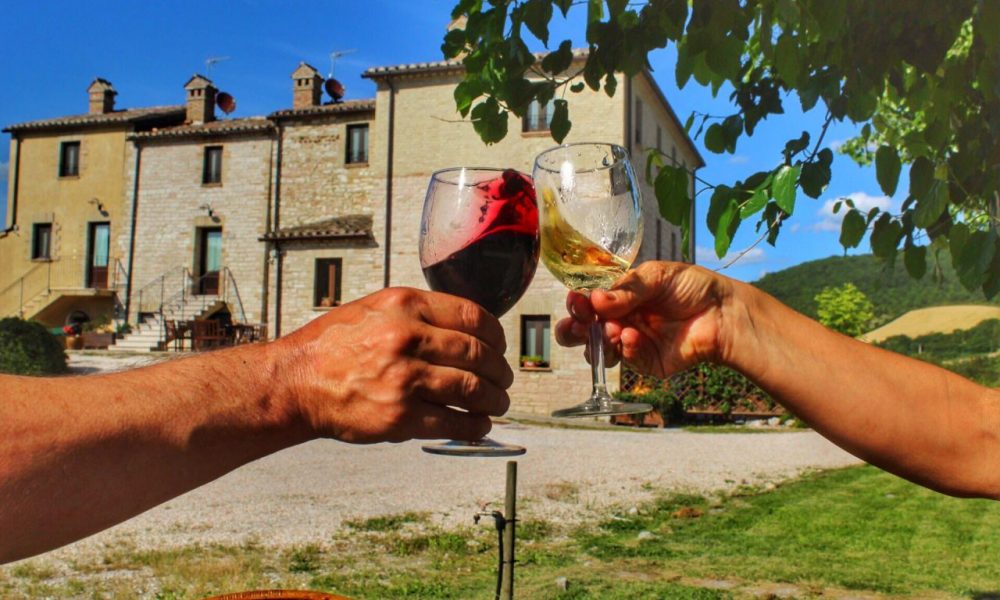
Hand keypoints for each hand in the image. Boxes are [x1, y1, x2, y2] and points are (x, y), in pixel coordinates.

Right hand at [270, 288, 513, 443]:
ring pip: (474, 390)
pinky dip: (476, 426)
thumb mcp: (375, 309)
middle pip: (479, 355)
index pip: (473, 317)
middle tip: (503, 380)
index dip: (496, 336)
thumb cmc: (333, 346)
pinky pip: (456, 422)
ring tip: (497, 403)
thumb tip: (468, 330)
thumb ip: (419, 315)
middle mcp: (408, 338)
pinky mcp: (401, 416)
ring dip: (494, 400)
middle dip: (499, 371)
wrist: (295, 381)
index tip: (499, 347)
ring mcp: (405, 379)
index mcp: (405, 305)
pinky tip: (478, 424)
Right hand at [555, 262, 733, 377]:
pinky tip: (631, 336)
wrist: (724, 312)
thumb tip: (594, 300)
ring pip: (600, 351)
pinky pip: (627, 359)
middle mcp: (621, 321)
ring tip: (611, 330)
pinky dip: (626, 349)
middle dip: (573, 330)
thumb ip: (626, 290)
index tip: (576, 301)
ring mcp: (632, 344)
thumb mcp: (656, 276)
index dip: (578, 305)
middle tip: (577, 325)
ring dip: (599, 341)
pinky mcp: (647, 363)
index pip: (588, 304)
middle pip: (585, 332)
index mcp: (620, 299)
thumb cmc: (693, 287)